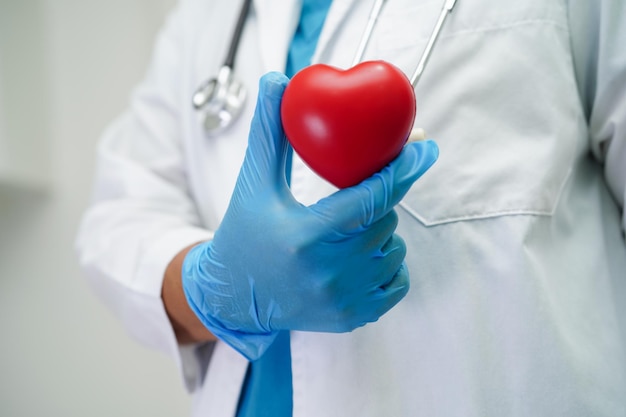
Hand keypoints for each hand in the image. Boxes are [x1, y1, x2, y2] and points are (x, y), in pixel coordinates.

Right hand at [182, 72, 438, 359]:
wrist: (234, 295)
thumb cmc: (245, 231)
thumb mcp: (254, 181)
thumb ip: (269, 131)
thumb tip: (278, 80)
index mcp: (305, 236)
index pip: (370, 198)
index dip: (403, 169)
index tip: (427, 149)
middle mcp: (328, 273)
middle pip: (385, 221)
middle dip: (377, 202)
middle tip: (352, 199)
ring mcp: (343, 300)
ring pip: (394, 249)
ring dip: (382, 232)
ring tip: (347, 231)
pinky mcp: (353, 318)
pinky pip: (397, 281)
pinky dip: (388, 263)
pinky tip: (359, 257)